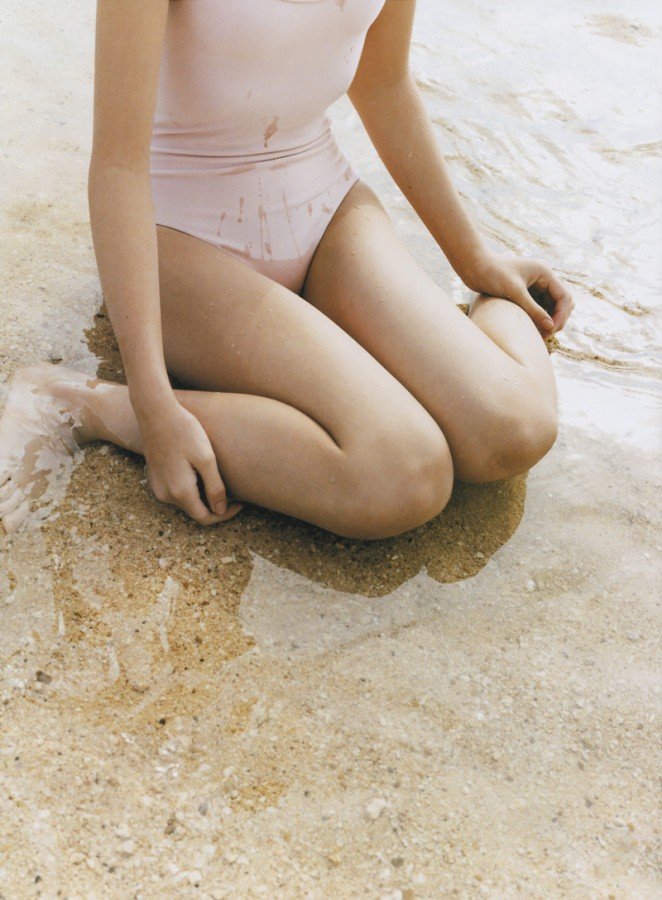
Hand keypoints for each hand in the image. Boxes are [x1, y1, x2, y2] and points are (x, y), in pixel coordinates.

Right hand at [137, 396, 242, 525]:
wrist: (156, 413)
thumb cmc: (184, 432)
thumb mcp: (206, 459)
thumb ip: (214, 488)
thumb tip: (220, 510)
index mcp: (180, 492)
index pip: (205, 518)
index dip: (224, 514)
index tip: (240, 503)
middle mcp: (165, 495)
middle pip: (195, 511)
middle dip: (214, 504)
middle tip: (233, 490)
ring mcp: (158, 487)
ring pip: (186, 501)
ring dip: (202, 495)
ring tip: (216, 478)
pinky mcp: (155, 478)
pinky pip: (176, 491)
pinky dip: (190, 488)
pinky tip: (199, 471)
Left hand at [463, 252, 574, 336]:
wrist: (473, 266)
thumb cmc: (492, 274)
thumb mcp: (514, 292)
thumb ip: (533, 310)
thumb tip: (551, 327)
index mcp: (545, 273)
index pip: (564, 297)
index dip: (561, 315)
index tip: (551, 330)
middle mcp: (543, 278)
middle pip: (561, 304)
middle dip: (556, 320)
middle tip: (545, 336)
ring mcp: (535, 286)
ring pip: (550, 308)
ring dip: (547, 321)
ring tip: (537, 336)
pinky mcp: (526, 293)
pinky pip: (538, 309)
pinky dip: (537, 320)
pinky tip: (529, 330)